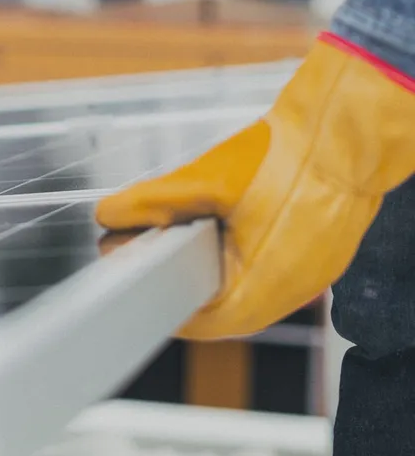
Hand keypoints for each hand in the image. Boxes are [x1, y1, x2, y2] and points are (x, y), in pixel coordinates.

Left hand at [96, 35, 414, 339]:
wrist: (347, 132)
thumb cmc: (287, 158)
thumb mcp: (205, 181)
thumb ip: (151, 203)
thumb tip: (108, 215)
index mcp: (263, 289)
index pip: (201, 323)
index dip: (161, 302)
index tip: (135, 283)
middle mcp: (291, 292)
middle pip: (223, 305)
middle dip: (182, 280)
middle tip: (148, 253)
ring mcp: (311, 276)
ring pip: (249, 286)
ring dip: (212, 267)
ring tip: (178, 238)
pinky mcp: (320, 255)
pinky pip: (273, 269)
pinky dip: (241, 254)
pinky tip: (221, 228)